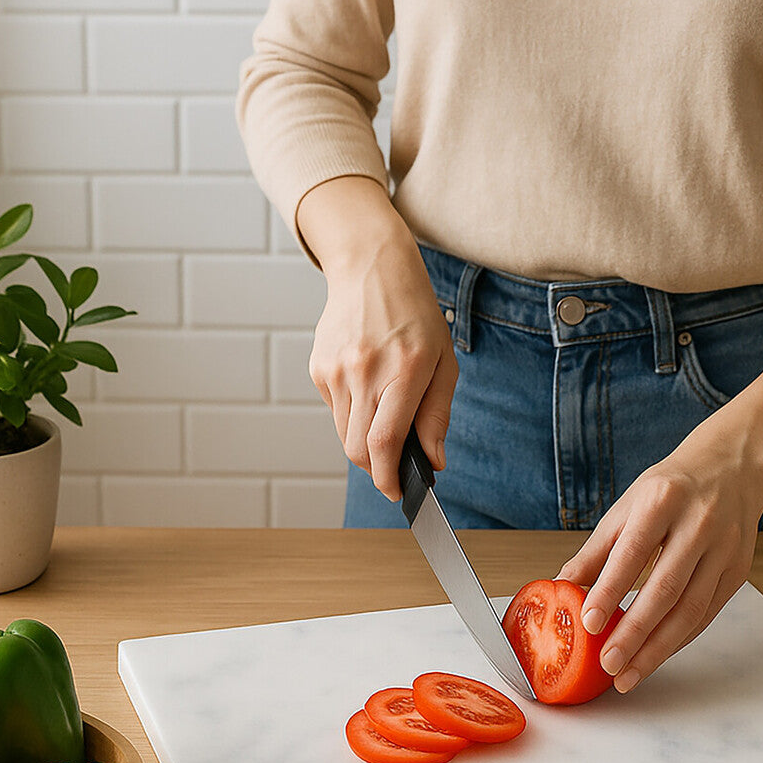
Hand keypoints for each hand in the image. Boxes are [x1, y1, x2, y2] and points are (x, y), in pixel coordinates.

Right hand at [300, 178, 457, 499]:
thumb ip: (437, 416)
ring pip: (344, 434)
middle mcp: (364, 372)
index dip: (388, 478)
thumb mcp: (444, 363)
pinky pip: (336, 411)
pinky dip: (353, 415)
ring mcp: (335, 371)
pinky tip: (368, 389)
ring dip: (365, 443)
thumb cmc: (416, 317)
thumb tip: (432, 462)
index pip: (384, 442)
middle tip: (396, 466)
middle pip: (358, 449)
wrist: (372, 269)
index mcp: (403, 371)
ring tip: (385, 415)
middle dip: (377, 468)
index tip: (396, 493)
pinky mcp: (319, 369)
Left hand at [558, 350, 762, 691]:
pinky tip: (655, 657)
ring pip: (691, 610)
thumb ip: (596, 550)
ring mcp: (725, 549)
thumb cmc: (669, 488)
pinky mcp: (738, 570)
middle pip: (666, 589)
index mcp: (663, 501)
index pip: (633, 553)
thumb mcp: (627, 507)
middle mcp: (699, 524)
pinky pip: (706, 614)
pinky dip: (678, 640)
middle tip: (608, 664)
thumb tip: (560, 588)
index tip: (588, 623)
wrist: (731, 467)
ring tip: (627, 675)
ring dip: (657, 649)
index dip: (610, 590)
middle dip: (635, 633)